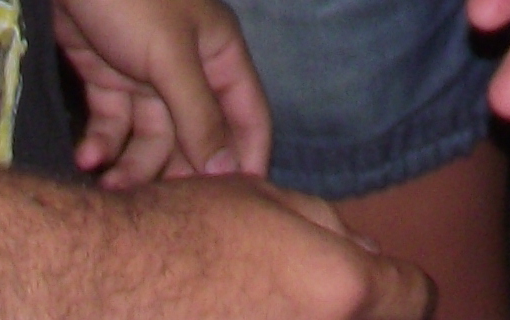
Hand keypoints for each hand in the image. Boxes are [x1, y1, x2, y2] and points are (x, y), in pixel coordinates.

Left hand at [50, 0, 273, 188]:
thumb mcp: (171, 57)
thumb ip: (200, 115)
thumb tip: (228, 170)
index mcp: (221, 56)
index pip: (248, 119)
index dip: (246, 162)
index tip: (235, 211)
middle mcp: (190, 69)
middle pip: (196, 138)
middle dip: (177, 173)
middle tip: (155, 210)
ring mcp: (148, 75)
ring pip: (151, 138)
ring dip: (132, 167)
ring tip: (107, 186)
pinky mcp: (108, 77)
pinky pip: (114, 125)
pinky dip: (103, 145)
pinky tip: (86, 158)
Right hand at [104, 176, 433, 318]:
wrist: (96, 288)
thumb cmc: (176, 235)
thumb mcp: (262, 200)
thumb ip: (327, 227)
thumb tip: (364, 250)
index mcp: (341, 289)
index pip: (414, 296)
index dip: (397, 283)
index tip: (375, 280)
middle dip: (353, 310)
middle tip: (310, 295)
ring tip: (259, 301)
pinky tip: (230, 312)